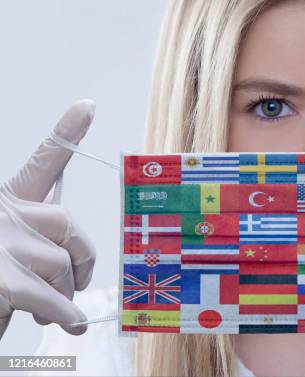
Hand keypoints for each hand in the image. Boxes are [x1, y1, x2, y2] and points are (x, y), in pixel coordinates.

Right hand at [0, 100, 96, 339]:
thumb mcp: (8, 252)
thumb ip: (38, 245)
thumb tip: (73, 267)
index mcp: (5, 202)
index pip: (43, 162)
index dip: (67, 132)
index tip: (88, 104)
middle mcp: (1, 213)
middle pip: (68, 224)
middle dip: (82, 259)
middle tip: (81, 283)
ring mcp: (0, 243)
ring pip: (61, 264)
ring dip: (66, 295)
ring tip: (54, 312)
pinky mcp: (1, 278)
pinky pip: (51, 297)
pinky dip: (67, 315)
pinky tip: (72, 324)